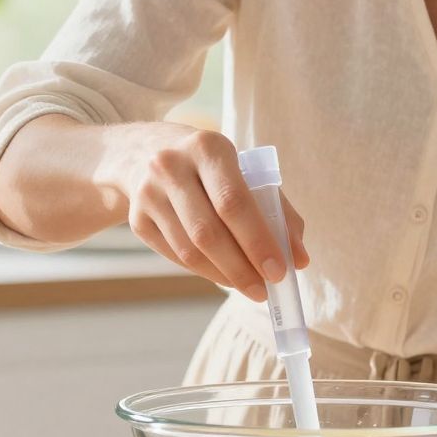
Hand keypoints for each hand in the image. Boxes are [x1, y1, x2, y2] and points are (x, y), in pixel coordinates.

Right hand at [108, 124, 308, 300]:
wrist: (148, 153)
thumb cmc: (213, 169)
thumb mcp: (245, 173)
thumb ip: (279, 212)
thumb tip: (299, 259)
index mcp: (207, 147)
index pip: (234, 201)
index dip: (257, 241)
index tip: (280, 271)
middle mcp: (171, 166)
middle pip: (208, 231)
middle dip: (241, 268)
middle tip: (264, 290)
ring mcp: (148, 193)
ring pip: (190, 250)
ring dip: (223, 275)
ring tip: (248, 286)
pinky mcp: (137, 218)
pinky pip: (175, 256)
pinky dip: (204, 271)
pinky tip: (223, 273)